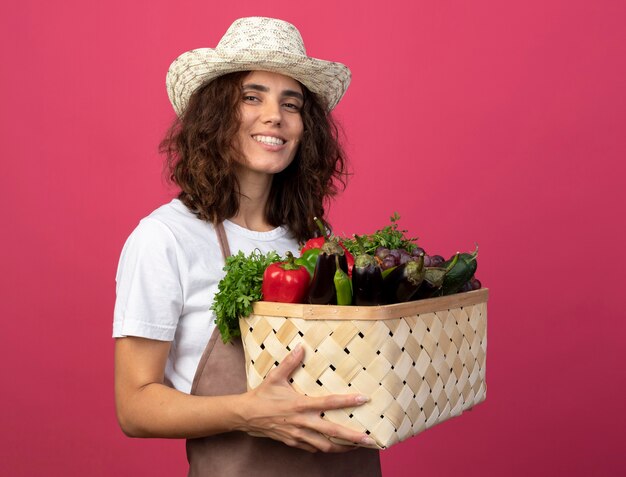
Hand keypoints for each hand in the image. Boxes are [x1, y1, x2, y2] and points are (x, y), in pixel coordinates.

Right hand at [238, 344, 375, 452]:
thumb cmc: (262, 395)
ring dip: (342, 447)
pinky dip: (325, 448)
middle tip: (370, 439)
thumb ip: (290, 363)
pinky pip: (313, 449)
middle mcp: (302, 422)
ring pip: (325, 446)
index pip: (329, 403)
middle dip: (353, 437)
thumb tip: (302, 347)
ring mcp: (298, 435)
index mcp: (300, 404)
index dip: (347, 401)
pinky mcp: (293, 443)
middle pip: (332, 432)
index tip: (364, 399)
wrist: (245, 416)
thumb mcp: (275, 376)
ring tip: (357, 446)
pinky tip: (334, 446)